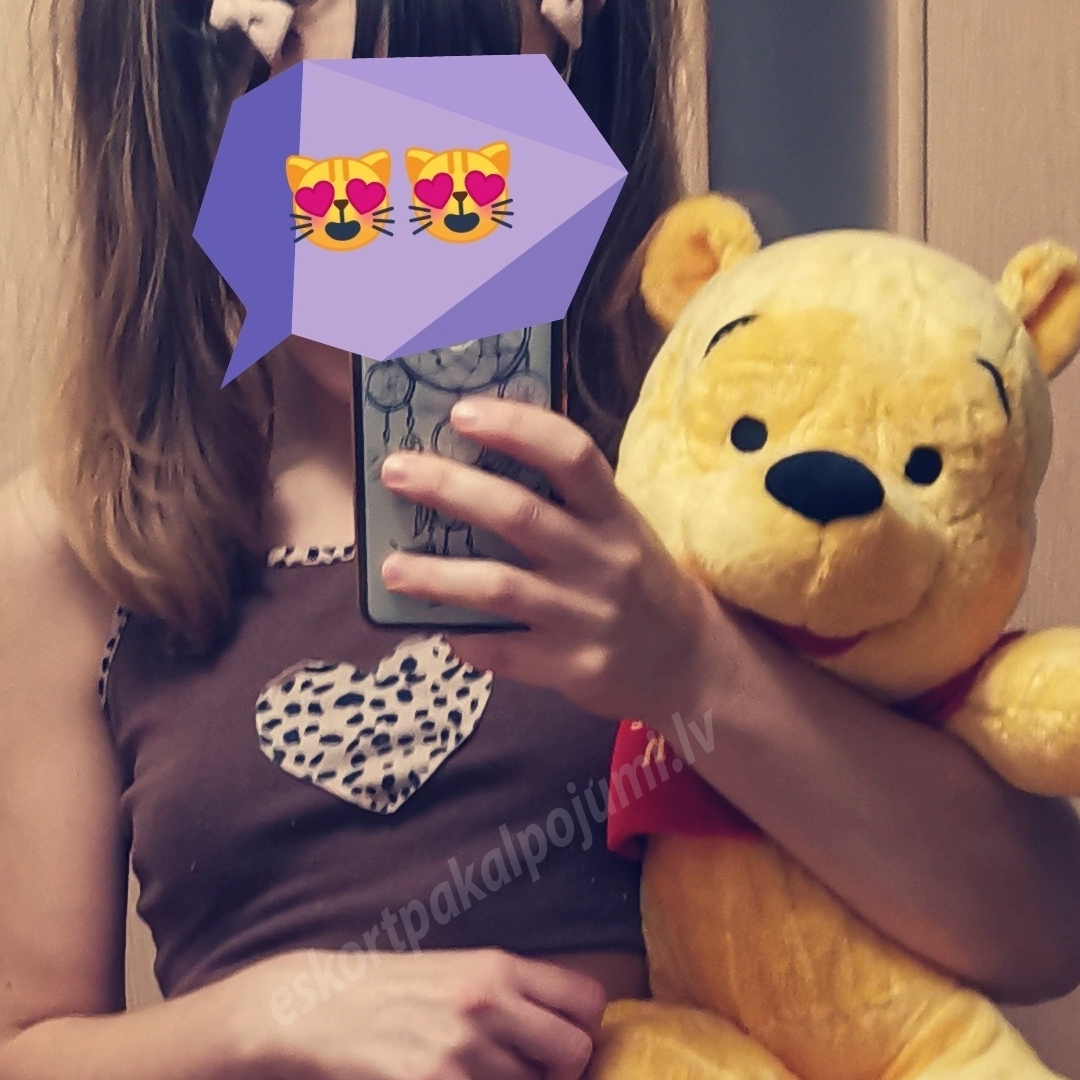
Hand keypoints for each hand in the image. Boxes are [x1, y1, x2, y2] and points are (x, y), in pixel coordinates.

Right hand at [258, 946, 607, 1079]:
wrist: (310, 1007)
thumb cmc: (385, 990)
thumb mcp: (455, 968)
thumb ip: (509, 990)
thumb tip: (564, 1028)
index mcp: (497, 965)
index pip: (588, 998)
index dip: (585, 1030)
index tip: (563, 1049)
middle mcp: (488, 1001)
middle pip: (574, 1050)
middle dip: (563, 1076)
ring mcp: (461, 1045)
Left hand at [376, 395, 714, 721]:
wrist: (690, 663)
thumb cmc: (636, 581)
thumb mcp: (619, 528)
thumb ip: (566, 499)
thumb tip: (478, 454)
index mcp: (613, 514)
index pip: (570, 455)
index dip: (516, 427)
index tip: (462, 412)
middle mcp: (602, 560)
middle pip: (519, 514)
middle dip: (450, 488)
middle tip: (396, 471)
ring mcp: (586, 616)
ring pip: (500, 588)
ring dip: (437, 576)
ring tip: (389, 568)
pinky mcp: (572, 667)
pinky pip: (504, 652)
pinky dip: (465, 639)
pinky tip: (436, 629)